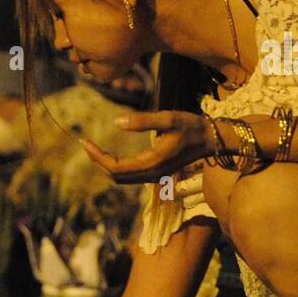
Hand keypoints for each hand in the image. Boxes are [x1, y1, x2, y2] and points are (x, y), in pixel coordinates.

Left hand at [83, 111, 213, 183]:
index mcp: (152, 163)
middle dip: (98, 161)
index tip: (84, 141)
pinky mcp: (156, 173)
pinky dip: (116, 167)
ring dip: (105, 165)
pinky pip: (129, 175)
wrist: (213, 139)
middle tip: (85, 143)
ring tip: (93, 148)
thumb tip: (116, 122)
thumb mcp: (169, 118)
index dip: (97, 156)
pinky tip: (109, 153)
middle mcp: (151, 174)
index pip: (115, 166)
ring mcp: (154, 176)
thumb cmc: (192, 126)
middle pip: (115, 175)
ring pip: (122, 178)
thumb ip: (144, 121)